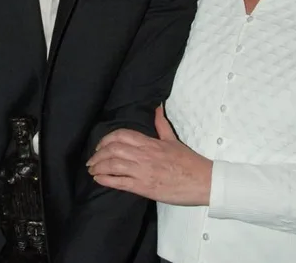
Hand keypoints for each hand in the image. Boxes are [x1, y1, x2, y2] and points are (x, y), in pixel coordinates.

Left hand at [86, 105, 211, 205]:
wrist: (203, 181)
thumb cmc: (189, 162)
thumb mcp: (173, 139)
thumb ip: (161, 124)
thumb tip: (157, 107)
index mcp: (150, 143)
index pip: (122, 135)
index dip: (107, 139)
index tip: (101, 145)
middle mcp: (144, 155)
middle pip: (113, 149)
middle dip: (98, 154)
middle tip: (92, 160)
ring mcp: (143, 171)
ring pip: (114, 165)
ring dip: (99, 166)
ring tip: (92, 170)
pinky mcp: (144, 187)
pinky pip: (120, 182)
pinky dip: (106, 180)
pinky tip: (99, 179)